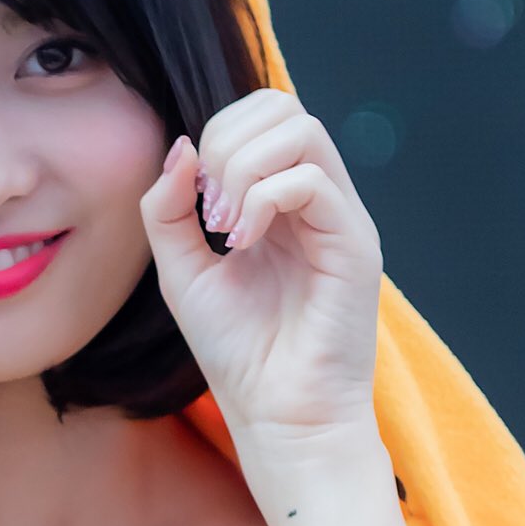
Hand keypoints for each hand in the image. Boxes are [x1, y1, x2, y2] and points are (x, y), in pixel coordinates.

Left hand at [141, 91, 382, 444]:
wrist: (280, 419)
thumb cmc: (239, 353)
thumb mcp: (182, 270)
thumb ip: (169, 208)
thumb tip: (181, 144)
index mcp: (282, 200)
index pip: (263, 115)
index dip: (219, 134)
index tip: (195, 201)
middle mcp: (319, 200)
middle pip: (285, 106)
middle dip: (228, 142)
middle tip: (208, 209)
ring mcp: (341, 218)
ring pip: (302, 131)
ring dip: (243, 168)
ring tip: (224, 227)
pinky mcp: (354, 245)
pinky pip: (312, 180)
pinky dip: (262, 200)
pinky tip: (242, 246)